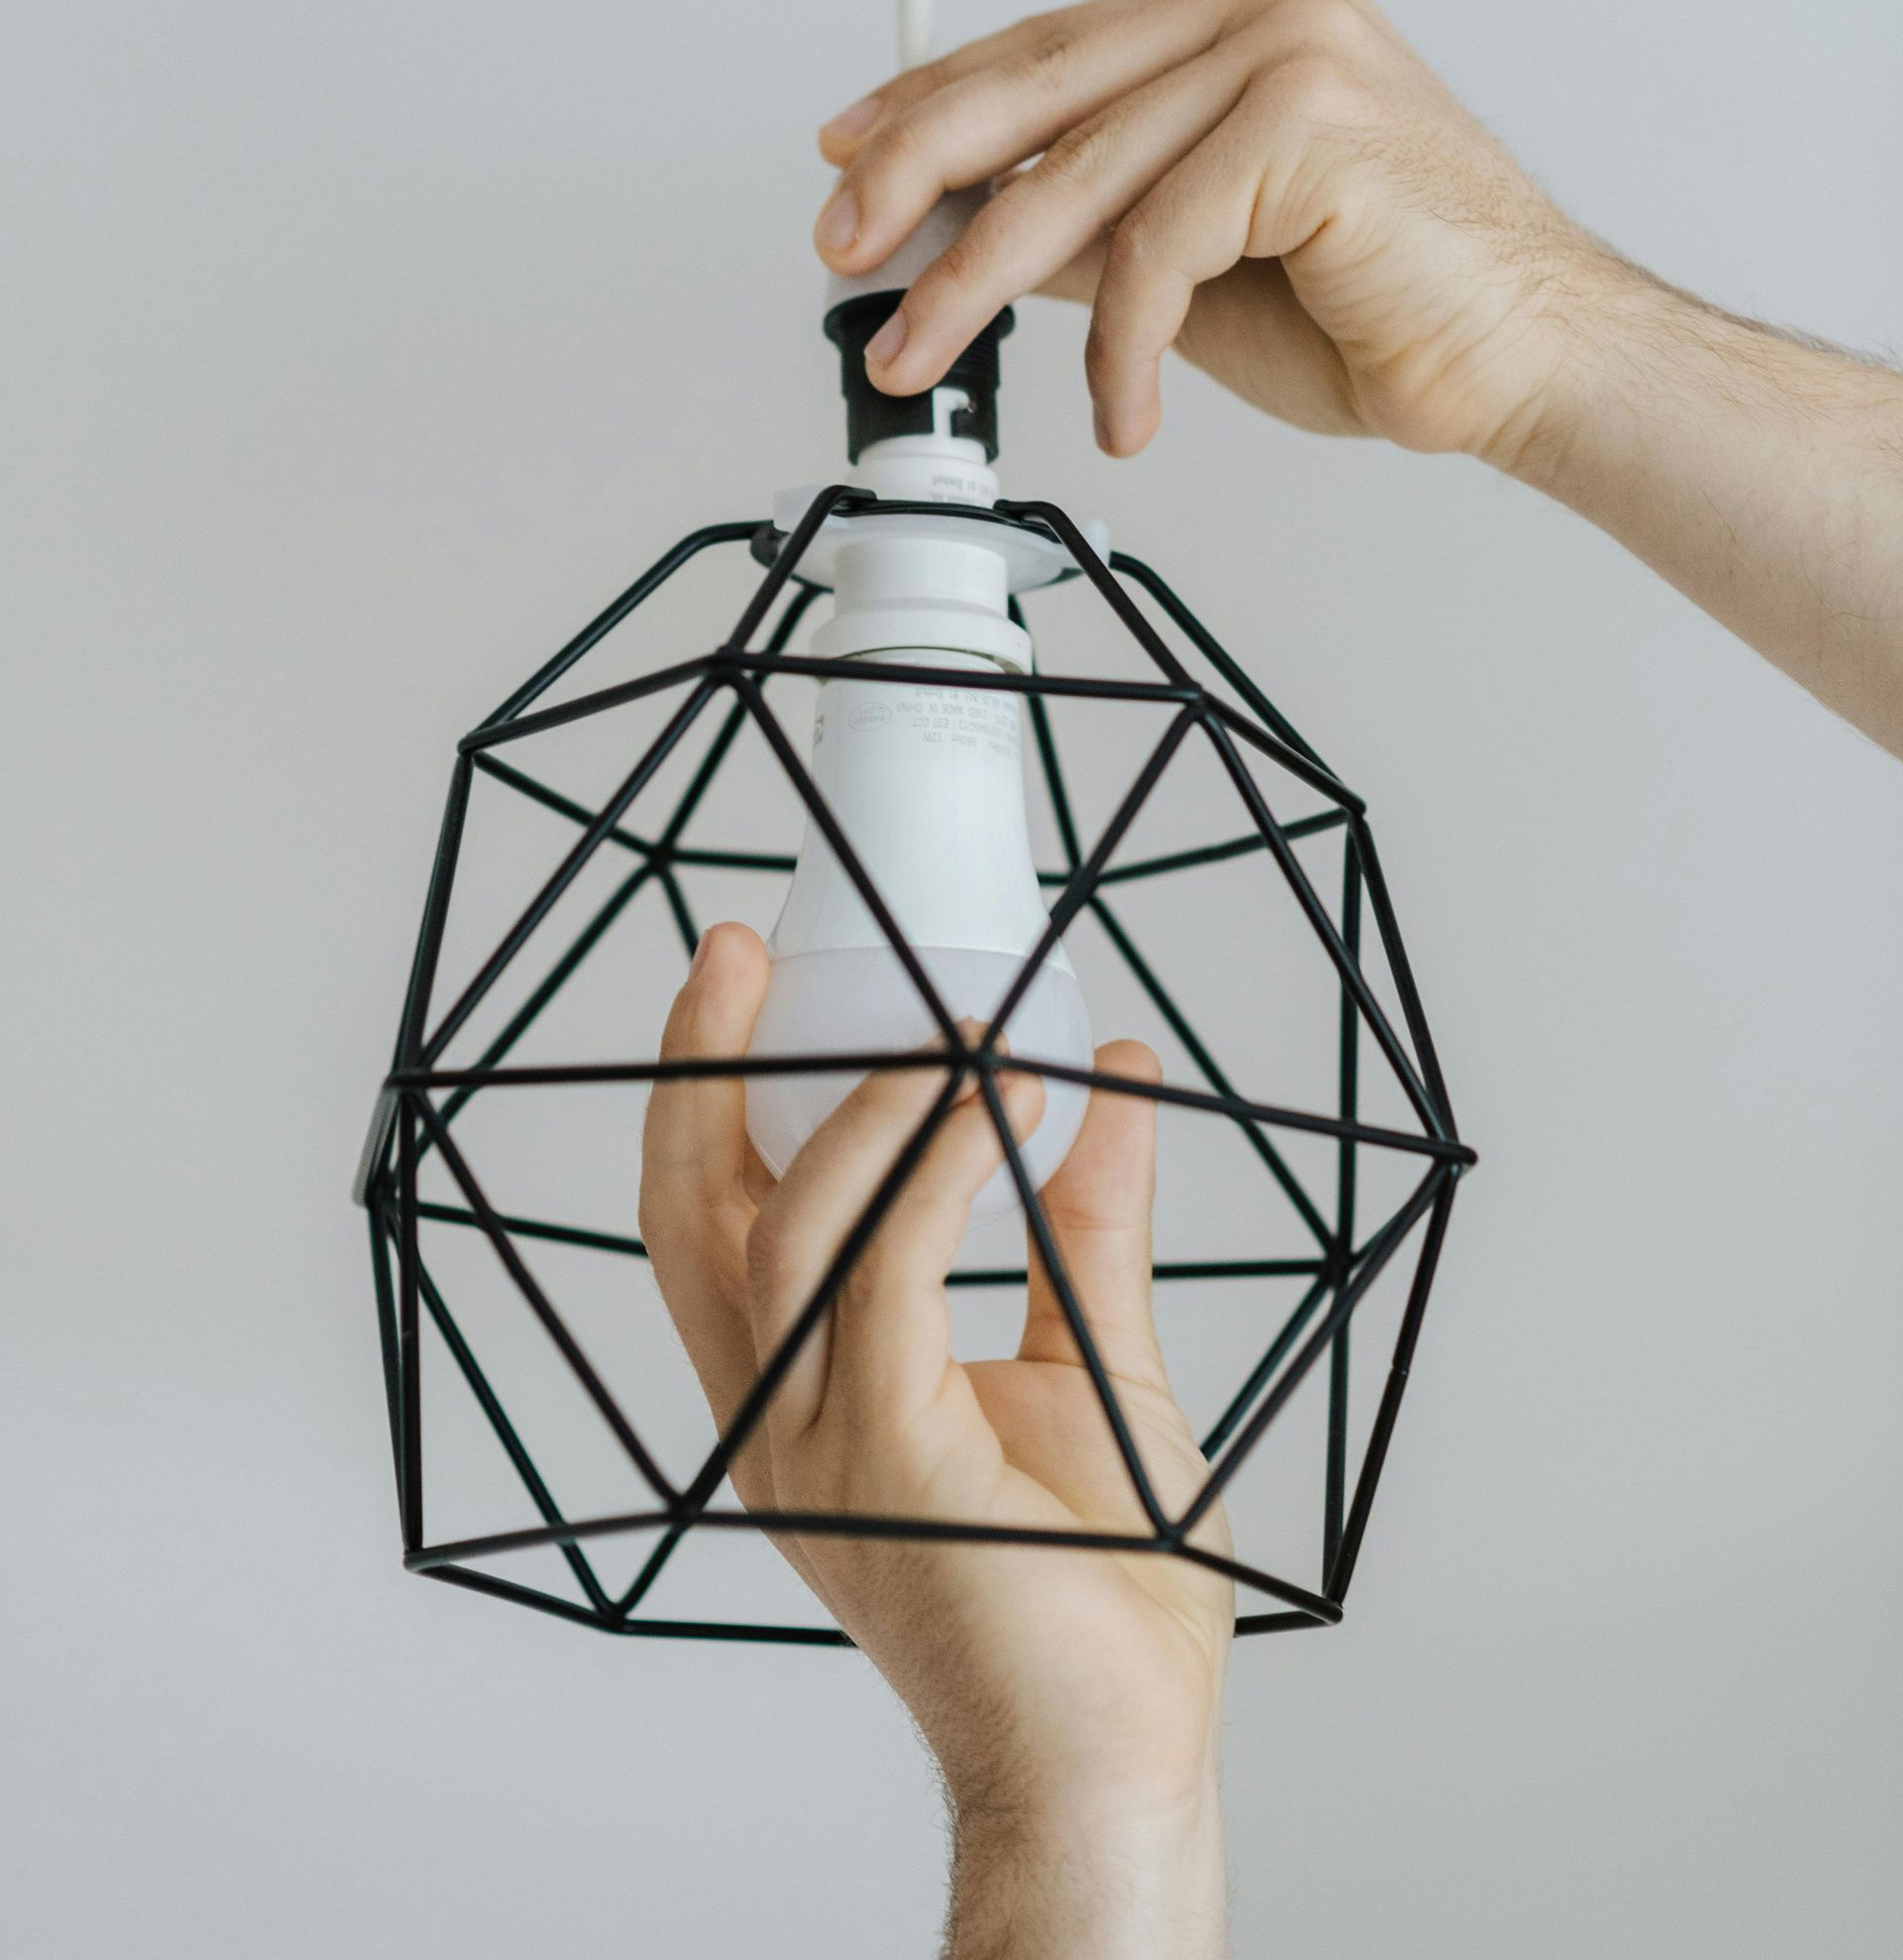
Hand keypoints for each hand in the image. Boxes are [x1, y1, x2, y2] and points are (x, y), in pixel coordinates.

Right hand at [639, 925, 1231, 1957]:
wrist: (1119, 1754)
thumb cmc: (1099, 1594)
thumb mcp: (1095, 1360)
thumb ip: (1086, 1225)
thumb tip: (1113, 1081)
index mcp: (801, 1401)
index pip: (711, 1225)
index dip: (705, 1097)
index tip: (742, 981)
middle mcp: (780, 1423)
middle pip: (693, 1217)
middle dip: (703, 1070)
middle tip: (746, 955)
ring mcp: (818, 1449)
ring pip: (789, 1228)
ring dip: (873, 1103)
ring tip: (965, 1028)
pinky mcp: (887, 1463)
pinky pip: (892, 1276)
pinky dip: (944, 1167)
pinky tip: (1001, 1104)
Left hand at [814, 0, 1611, 465]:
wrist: (1529, 362)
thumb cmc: (1388, 314)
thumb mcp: (1190, 266)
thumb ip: (1086, 225)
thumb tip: (955, 228)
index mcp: (1249, 14)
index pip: (1053, 45)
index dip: (936, 100)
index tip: (849, 154)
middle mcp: (1270, 4)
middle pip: (1042, 85)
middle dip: (918, 176)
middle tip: (841, 247)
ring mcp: (1294, 48)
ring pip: (1079, 176)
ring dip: (975, 283)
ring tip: (919, 352)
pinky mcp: (1308, 122)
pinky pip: (1155, 246)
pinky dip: (1122, 348)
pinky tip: (1126, 413)